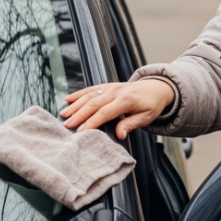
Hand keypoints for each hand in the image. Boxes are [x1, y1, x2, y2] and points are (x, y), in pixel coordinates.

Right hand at [59, 79, 175, 139]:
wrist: (156, 88)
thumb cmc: (151, 105)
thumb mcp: (146, 117)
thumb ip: (130, 125)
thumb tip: (119, 135)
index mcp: (126, 100)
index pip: (105, 113)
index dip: (92, 122)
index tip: (81, 132)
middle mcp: (115, 92)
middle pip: (93, 103)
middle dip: (78, 115)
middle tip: (67, 125)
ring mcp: (110, 87)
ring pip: (89, 95)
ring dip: (75, 105)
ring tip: (63, 115)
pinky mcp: (106, 86)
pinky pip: (90, 89)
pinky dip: (78, 94)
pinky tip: (68, 99)